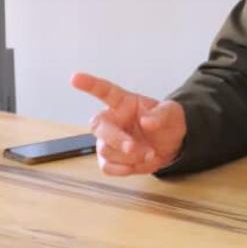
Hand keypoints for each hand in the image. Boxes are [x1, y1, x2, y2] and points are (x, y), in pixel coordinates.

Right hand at [70, 72, 186, 175]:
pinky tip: (134, 166)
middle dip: (116, 139)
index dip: (89, 84)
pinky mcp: (111, 159)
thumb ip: (161, 115)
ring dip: (129, 156)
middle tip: (134, 147)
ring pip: (105, 150)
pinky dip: (121, 169)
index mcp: (124, 103)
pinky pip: (106, 167)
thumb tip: (147, 121)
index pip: (104, 91)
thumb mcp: (172, 113)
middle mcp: (112, 120)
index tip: (75, 78)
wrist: (172, 146)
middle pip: (98, 127)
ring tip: (149, 154)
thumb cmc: (167, 123)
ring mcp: (109, 140)